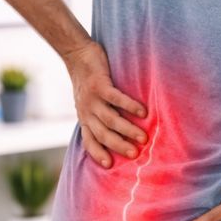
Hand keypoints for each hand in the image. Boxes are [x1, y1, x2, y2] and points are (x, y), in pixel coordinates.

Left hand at [61, 40, 147, 167]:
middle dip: (119, 146)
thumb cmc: (88, 81)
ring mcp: (92, 99)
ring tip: (143, 138)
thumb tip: (120, 132)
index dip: (98, 153)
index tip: (109, 165)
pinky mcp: (99, 85)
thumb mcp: (87, 103)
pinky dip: (130, 106)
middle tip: (135, 154)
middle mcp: (87, 111)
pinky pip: (116, 98)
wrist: (77, 55)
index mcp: (84, 118)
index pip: (89, 141)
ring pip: (110, 120)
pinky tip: (143, 111)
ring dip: (128, 130)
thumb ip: (98, 116)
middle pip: (103, 134)